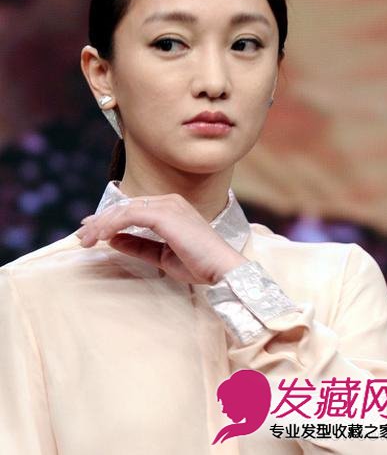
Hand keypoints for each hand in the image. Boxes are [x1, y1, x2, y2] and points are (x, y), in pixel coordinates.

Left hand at [75, 193, 248, 284]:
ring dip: (102, 223)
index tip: (91, 229)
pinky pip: (130, 215)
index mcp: (171, 208)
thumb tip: (113, 240)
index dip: (109, 218)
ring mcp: (168, 205)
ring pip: (124, 209)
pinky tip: (102, 236)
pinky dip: (113, 224)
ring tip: (86, 239)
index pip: (133, 208)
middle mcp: (169, 201)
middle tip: (82, 236)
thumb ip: (138, 245)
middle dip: (100, 220)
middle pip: (125, 206)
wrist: (222, 268)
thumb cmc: (198, 264)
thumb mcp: (161, 255)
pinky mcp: (165, 214)